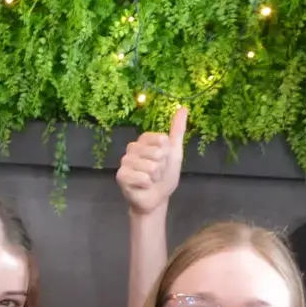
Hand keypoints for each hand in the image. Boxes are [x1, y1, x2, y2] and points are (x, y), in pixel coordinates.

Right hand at [115, 104, 187, 218]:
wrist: (157, 198)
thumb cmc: (165, 175)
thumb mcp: (174, 152)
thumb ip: (177, 131)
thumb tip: (183, 108)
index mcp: (144, 140)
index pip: (162, 139)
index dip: (167, 153)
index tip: (164, 161)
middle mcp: (132, 147)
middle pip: (157, 153)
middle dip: (162, 167)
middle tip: (157, 173)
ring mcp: (125, 161)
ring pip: (151, 166)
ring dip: (155, 177)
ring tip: (151, 180)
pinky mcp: (121, 176)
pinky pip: (142, 177)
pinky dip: (147, 184)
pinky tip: (143, 186)